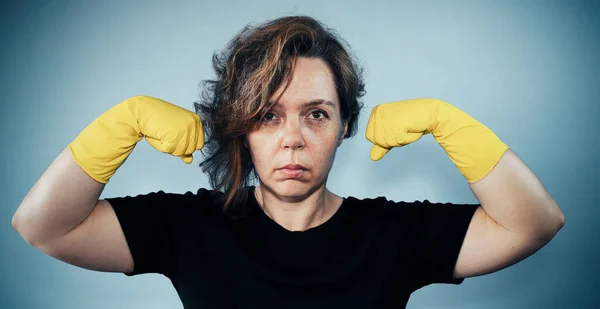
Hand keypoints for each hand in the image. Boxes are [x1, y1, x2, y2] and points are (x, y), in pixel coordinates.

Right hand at [68, 95, 203, 183]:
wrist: (142, 110)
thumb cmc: (159, 119)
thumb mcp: (176, 130)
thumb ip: (185, 144)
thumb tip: (189, 160)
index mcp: (197, 121)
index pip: (199, 145)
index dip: (185, 145)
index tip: (174, 135)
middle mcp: (193, 124)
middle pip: (189, 150)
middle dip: (176, 146)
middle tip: (166, 133)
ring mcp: (185, 130)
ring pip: (179, 152)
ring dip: (168, 146)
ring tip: (162, 132)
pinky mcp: (173, 136)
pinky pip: (168, 151)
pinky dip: (160, 146)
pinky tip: (157, 134)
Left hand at [365, 98, 507, 181]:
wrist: (434, 115)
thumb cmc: (415, 123)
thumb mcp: (396, 134)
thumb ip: (383, 145)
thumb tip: (372, 157)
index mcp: (376, 112)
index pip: (371, 138)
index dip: (387, 139)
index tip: (400, 128)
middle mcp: (378, 112)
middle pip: (378, 141)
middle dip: (394, 140)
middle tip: (405, 128)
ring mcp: (385, 116)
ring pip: (386, 142)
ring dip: (400, 139)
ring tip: (409, 128)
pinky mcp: (394, 121)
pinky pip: (395, 141)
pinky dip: (406, 138)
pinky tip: (413, 128)